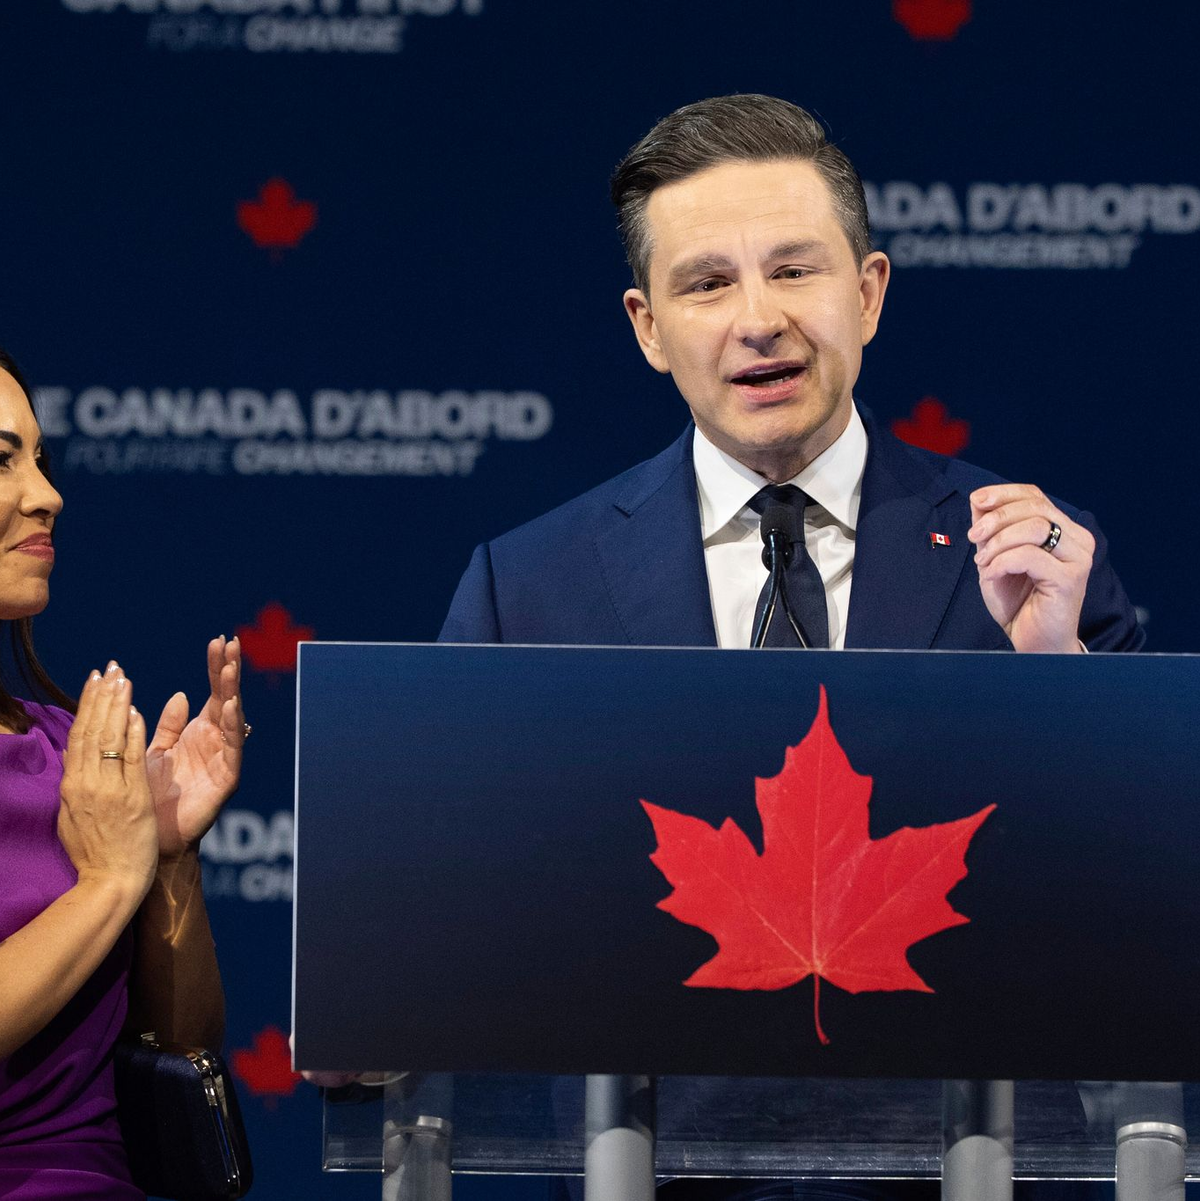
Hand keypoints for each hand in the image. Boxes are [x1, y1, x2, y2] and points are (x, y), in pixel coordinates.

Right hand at [58, 665, 157, 897]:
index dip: (86, 706)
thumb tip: (75, 753)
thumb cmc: (95, 852)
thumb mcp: (74, 814)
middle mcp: (85, 784)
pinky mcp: (132, 798)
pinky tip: (137, 712)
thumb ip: (77, 782)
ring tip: (122, 679)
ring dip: (116, 706)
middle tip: (109, 667)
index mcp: (71, 786)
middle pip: (91, 731)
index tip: (93, 680)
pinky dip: (133, 734)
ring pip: (109, 739)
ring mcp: (108, 790)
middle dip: (100, 696)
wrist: (109, 883)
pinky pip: (131, 760)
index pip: (78, 736)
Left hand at [146, 636, 245, 858]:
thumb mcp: (155, 751)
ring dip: (231, 691)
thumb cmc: (151, 796)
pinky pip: (232, 748)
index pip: (211, 691)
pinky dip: (230, 726)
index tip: (218, 640)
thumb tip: (181, 695)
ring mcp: (224, 757)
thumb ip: (169, 725)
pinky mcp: (226, 777)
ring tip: (229, 668)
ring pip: (231, 718)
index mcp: (198, 732)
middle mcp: (215, 740)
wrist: (150, 836)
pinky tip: (227, 706)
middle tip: (231, 643)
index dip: (215, 667)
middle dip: (229, 670)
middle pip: (226, 698)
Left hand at [968, 484, 1093, 652]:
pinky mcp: (1070, 579)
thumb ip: (992, 530)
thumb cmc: (1017, 603)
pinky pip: (1029, 556)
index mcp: (1064, 531)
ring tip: (982, 563)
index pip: (1035, 496)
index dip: (1004, 493)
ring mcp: (1078, 559)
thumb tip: (979, 500)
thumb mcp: (997, 558)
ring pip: (1034, 528)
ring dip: (998, 542)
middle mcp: (1077, 541)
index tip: (977, 500)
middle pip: (1035, 507)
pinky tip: (991, 576)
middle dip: (996, 518)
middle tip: (973, 537)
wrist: (1033, 642)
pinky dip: (1001, 563)